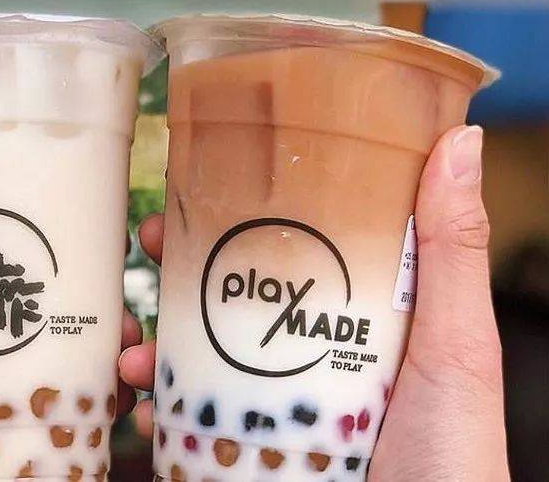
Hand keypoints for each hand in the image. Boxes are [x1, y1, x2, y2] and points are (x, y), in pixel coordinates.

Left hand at [0, 20, 141, 480]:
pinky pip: (98, 407)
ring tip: (137, 347)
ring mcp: (16, 371)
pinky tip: (132, 392)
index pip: (37, 213)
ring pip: (102, 340)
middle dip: (138, 261)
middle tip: (158, 246)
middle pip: (83, 275)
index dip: (86, 193)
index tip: (125, 173)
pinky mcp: (32, 422)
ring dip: (140, 335)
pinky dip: (128, 399)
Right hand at [119, 126, 509, 480]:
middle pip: (232, 288)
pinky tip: (142, 400)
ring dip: (154, 335)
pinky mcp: (249, 443)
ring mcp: (276, 396)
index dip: (244, 205)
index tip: (202, 178)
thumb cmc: (453, 452)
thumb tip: (459, 140)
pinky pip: (191, 413)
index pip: (290, 239)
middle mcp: (308, 347)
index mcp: (351, 310)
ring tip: (131, 343)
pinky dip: (158, 400)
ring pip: (200, 347)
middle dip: (179, 261)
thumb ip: (453, 249)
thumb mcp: (457, 344)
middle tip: (148, 239)